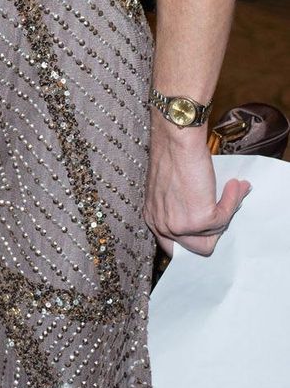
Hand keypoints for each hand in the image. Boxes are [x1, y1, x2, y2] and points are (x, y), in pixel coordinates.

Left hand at [144, 117, 250, 256]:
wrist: (176, 139)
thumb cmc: (174, 156)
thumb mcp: (170, 190)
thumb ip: (181, 208)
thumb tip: (208, 223)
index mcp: (153, 218)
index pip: (174, 247)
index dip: (193, 240)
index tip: (207, 232)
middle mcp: (162, 225)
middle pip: (196, 248)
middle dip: (212, 233)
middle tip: (220, 211)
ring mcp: (180, 225)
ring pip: (212, 238)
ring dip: (224, 214)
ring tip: (230, 192)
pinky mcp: (198, 219)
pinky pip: (224, 219)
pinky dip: (232, 202)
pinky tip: (233, 186)